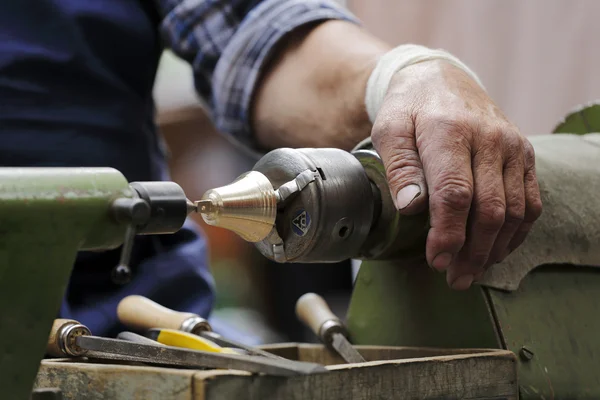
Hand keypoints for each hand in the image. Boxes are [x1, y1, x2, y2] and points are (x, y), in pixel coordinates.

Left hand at [371, 60, 541, 289]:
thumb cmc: (409, 109)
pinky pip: (531, 202)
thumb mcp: (389, 130)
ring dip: (494, 249)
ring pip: (514, 211)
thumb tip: (412, 207)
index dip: (447, 234)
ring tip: (472, 272)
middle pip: (489, 209)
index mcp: (449, 131)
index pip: (454, 194)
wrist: (441, 80)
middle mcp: (489, 139)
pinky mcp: (524, 155)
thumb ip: (399, 168)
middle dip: (471, 252)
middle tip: (454, 279)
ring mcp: (512, 147)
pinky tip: (496, 250)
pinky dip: (516, 233)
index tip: (437, 261)